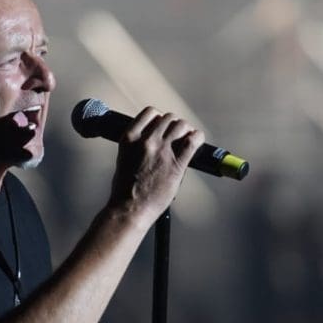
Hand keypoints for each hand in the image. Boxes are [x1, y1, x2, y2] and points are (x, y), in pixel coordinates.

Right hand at [108, 108, 204, 225]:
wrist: (129, 209)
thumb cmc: (124, 190)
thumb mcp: (124, 159)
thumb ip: (137, 145)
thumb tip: (152, 138)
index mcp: (129, 138)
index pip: (150, 113)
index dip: (159, 118)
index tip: (162, 126)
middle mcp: (146, 140)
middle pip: (168, 118)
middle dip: (174, 125)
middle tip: (177, 136)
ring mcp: (162, 151)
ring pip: (181, 125)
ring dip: (186, 130)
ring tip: (186, 139)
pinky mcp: (177, 163)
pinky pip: (193, 140)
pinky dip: (198, 138)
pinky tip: (197, 141)